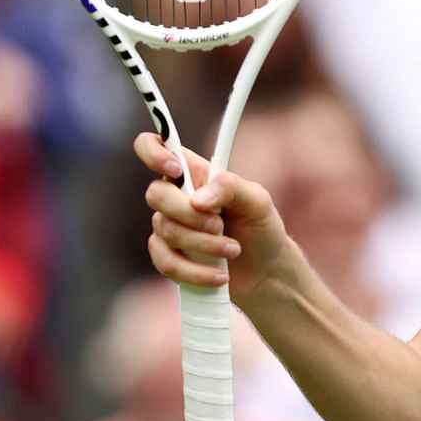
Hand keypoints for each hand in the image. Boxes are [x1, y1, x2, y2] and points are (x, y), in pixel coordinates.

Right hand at [136, 133, 293, 305]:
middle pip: (155, 194)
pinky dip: (195, 271)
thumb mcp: (258, 201)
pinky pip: (166, 262)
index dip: (154, 152)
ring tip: (233, 249)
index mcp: (196, 173)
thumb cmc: (261, 228)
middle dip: (190, 214)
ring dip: (203, 244)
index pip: (157, 145)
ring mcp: (169, 227)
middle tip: (221, 225)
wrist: (266, 271)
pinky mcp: (168, 256)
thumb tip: (197, 200)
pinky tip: (220, 275)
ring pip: (164, 230)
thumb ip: (230, 187)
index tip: (176, 170)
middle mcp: (176, 196)